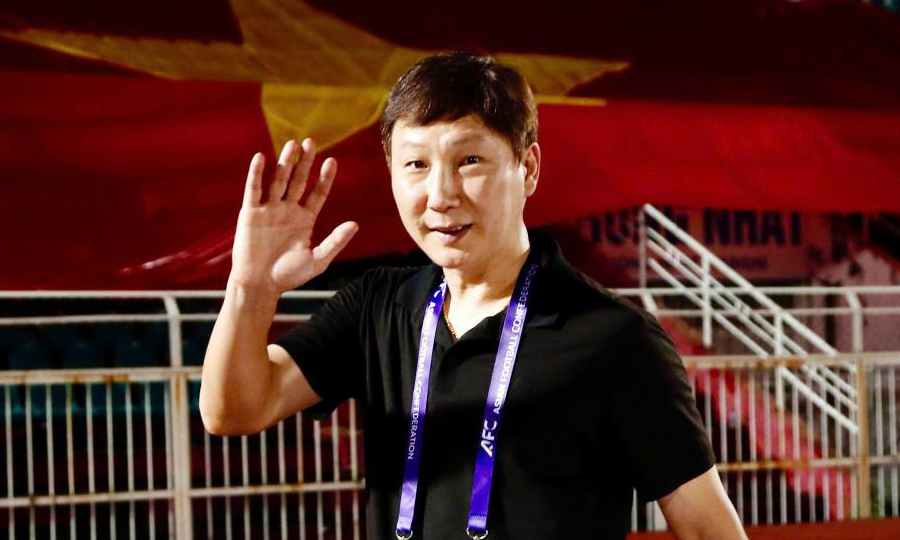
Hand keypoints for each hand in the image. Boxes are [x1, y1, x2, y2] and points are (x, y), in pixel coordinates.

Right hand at [229, 139, 358, 293]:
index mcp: (305, 219)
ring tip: (292, 144)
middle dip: (305, 162)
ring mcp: (269, 210)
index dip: (324, 178)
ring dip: (284, 162)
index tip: (332, 161)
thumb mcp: (318, 260)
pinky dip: (256, 174)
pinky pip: (254, 190)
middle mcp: (288, 210)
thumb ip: (336, 242)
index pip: (317, 193)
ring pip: (278, 180)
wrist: (260, 285)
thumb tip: (355, 224)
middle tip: (311, 142)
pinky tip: (261, 158)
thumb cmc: (288, 276)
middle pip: (298, 180)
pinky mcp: (250, 213)